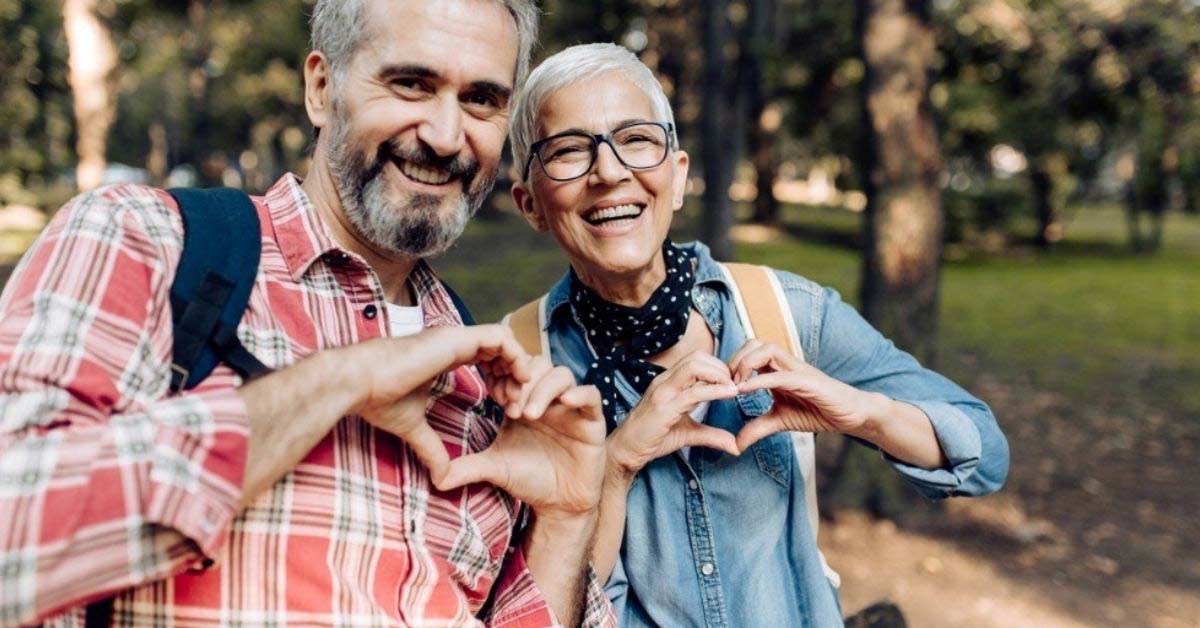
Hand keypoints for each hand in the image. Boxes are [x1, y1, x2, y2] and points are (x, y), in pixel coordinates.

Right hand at [349, 324, 530, 482]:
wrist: (359, 383)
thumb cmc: (377, 399)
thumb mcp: (413, 427)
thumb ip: (431, 448)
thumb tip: (441, 478)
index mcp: (445, 356)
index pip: (487, 358)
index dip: (501, 380)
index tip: (503, 407)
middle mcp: (453, 342)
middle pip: (500, 349)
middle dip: (513, 376)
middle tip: (514, 406)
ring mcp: (455, 337)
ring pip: (505, 340)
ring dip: (517, 367)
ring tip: (516, 396)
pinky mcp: (456, 337)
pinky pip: (500, 337)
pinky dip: (515, 356)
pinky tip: (516, 380)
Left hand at [439, 357, 606, 518]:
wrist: (558, 504)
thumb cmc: (529, 479)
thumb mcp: (495, 467)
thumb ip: (467, 466)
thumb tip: (435, 477)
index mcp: (525, 401)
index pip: (516, 370)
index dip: (506, 376)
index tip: (494, 398)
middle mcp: (549, 399)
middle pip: (539, 365)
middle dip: (523, 381)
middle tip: (512, 407)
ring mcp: (571, 408)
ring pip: (563, 374)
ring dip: (544, 389)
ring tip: (531, 414)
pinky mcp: (592, 420)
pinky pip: (591, 395)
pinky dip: (578, 394)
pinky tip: (564, 406)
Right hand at [607, 351, 739, 479]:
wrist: (626, 451)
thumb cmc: (652, 438)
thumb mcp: (687, 434)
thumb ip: (710, 435)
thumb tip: (735, 445)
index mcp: (668, 382)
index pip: (695, 359)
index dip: (717, 367)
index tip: (732, 383)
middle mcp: (664, 381)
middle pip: (696, 357)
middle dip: (721, 367)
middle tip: (735, 384)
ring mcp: (662, 392)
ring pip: (694, 367)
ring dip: (719, 374)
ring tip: (733, 388)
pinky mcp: (664, 407)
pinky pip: (693, 392)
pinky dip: (715, 390)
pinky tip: (728, 395)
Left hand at [729, 339, 887, 450]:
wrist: (850, 415)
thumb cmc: (818, 411)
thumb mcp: (781, 421)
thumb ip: (758, 428)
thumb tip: (736, 444)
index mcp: (777, 369)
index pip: (749, 352)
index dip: (732, 364)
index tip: (722, 385)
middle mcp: (786, 364)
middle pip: (754, 343)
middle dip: (735, 358)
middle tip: (727, 382)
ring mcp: (797, 370)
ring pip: (767, 349)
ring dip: (746, 363)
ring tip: (736, 384)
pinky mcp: (808, 380)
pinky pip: (781, 374)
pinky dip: (760, 380)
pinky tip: (745, 390)